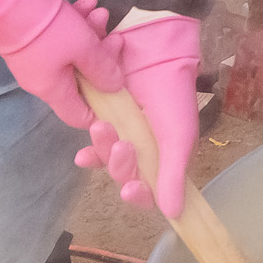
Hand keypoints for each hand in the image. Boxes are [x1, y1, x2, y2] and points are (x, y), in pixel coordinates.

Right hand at [0, 0, 122, 124]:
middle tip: (115, 35)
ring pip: (72, 52)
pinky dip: (75, 21)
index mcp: (54, 91)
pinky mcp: (31, 36)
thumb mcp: (83, 48)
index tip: (120, 89)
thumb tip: (116, 87)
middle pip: (82, 77)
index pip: (80, 116)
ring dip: (90, 32)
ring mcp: (36, 57)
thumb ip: (103, 69)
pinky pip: (59, 36)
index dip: (103, 108)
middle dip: (102, 55)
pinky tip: (86, 3)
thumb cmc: (48, 30)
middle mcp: (42, 79)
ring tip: (101, 11)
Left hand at [78, 12, 203, 219]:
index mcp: (164, 155)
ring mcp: (122, 133)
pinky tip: (83, 152)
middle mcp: (142, 148)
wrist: (152, 47)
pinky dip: (90, 148)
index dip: (139, 194)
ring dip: (103, 151)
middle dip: (120, 164)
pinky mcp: (103, 116)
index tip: (130, 189)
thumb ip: (173, 174)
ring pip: (107, 158)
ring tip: (102, 128)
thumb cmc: (172, 92)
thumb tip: (174, 216)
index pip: (150, 189)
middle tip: (122, 145)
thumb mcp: (178, 135)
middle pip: (124, 174)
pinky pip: (94, 142)